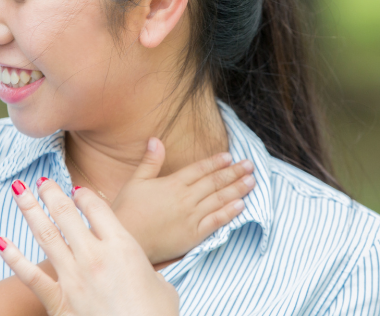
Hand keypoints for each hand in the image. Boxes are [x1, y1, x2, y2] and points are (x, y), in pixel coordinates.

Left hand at [0, 179, 178, 315]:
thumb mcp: (162, 285)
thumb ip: (149, 270)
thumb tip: (147, 273)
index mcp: (122, 246)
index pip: (97, 208)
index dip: (85, 196)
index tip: (77, 191)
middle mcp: (94, 256)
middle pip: (67, 214)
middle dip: (51, 194)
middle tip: (42, 182)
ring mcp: (73, 278)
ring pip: (46, 235)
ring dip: (30, 210)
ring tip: (18, 191)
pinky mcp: (58, 301)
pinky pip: (29, 276)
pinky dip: (12, 257)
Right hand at [111, 138, 255, 263]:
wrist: (127, 240)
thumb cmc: (128, 210)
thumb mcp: (136, 181)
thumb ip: (150, 161)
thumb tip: (155, 139)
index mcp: (172, 183)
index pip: (200, 169)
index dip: (216, 162)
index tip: (229, 156)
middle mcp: (185, 198)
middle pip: (214, 182)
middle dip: (234, 172)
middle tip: (250, 165)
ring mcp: (191, 217)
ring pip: (219, 200)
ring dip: (237, 189)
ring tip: (252, 181)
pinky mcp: (193, 235)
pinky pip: (216, 222)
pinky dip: (229, 213)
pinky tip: (241, 205)